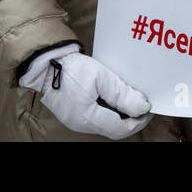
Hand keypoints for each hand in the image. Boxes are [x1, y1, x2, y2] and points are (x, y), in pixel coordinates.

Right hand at [18, 44, 152, 139]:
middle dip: (130, 119)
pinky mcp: (71, 114)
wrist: (44, 63)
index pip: (122, 128)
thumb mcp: (101, 76)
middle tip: (140, 105)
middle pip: (113, 129)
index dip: (138, 121)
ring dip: (119, 115)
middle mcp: (82, 124)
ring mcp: (75, 121)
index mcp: (89, 118)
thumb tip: (142, 107)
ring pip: (104, 124)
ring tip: (128, 100)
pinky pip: (94, 118)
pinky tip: (111, 99)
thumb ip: (122, 94)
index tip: (148, 109)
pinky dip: (107, 111)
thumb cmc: (70, 68)